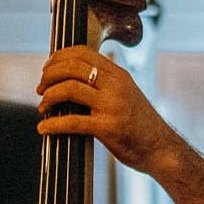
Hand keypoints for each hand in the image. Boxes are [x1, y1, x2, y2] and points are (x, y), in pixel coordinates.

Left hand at [35, 47, 178, 174]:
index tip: (47, 69)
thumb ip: (106, 85)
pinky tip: (44, 129)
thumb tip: (74, 81)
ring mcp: (112, 106)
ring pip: (69, 89)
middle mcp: (115, 85)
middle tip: (40, 88)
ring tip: (42, 107)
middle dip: (49, 76)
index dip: (58, 57)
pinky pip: (73, 121)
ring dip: (48, 97)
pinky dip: (53, 124)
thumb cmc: (142, 126)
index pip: (82, 53)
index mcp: (118, 75)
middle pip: (72, 67)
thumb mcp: (127, 95)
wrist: (162, 149)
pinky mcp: (108, 128)